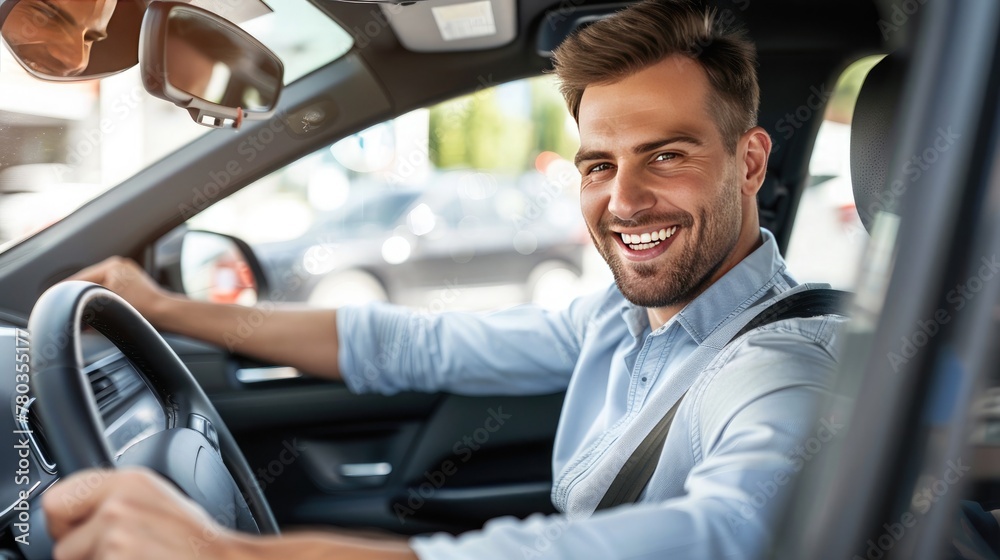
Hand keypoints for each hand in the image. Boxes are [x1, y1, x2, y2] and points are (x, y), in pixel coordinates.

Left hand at [42, 468, 247, 559]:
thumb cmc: (195, 542)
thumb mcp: (157, 501)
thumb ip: (116, 499)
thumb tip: (79, 513)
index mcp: (129, 482)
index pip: (57, 499)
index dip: (64, 524)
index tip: (79, 533)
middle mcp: (118, 505)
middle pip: (62, 542)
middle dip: (80, 553)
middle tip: (113, 552)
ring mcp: (116, 538)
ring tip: (137, 558)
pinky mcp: (115, 559)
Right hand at [70, 257, 177, 320]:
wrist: (166, 312)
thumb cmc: (141, 308)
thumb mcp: (107, 303)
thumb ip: (86, 302)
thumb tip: (72, 309)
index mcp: (112, 266)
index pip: (81, 278)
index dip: (67, 289)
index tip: (55, 297)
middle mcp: (119, 266)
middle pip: (90, 281)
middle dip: (78, 294)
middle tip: (65, 304)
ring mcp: (127, 274)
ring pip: (100, 286)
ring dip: (90, 296)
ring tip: (80, 307)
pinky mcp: (133, 284)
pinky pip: (111, 290)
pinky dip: (102, 298)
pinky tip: (97, 307)